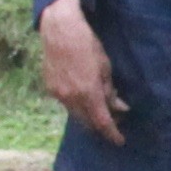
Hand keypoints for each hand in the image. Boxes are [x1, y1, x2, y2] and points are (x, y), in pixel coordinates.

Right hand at [33, 0, 122, 145]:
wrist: (60, 29)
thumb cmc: (87, 44)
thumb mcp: (105, 67)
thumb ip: (110, 91)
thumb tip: (120, 108)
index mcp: (88, 92)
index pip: (103, 122)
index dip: (112, 134)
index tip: (120, 140)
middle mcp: (71, 98)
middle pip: (88, 123)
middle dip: (101, 125)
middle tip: (113, 119)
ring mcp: (58, 94)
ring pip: (76, 115)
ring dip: (88, 115)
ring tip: (98, 106)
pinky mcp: (50, 88)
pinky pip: (66, 104)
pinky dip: (76, 104)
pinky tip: (82, 94)